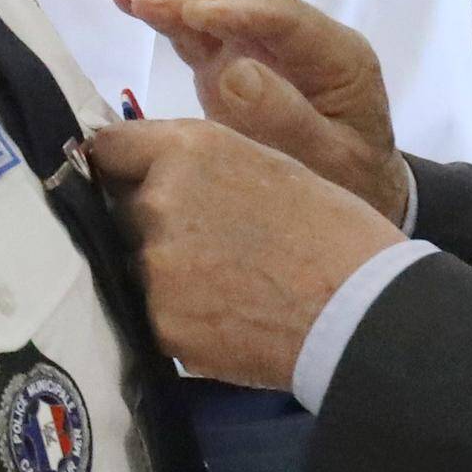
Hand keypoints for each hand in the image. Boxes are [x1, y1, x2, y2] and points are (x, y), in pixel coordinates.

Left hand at [80, 114, 407, 387]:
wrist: (362, 307)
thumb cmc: (331, 229)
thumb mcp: (264, 163)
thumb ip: (199, 165)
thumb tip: (152, 176)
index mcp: (187, 149)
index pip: (110, 149)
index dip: (119, 168)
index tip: (127, 183)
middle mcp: (158, 199)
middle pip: (119, 210)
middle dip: (145, 223)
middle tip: (201, 245)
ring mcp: (155, 265)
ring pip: (134, 265)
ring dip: (162, 272)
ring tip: (220, 286)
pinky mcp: (161, 322)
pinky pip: (152, 314)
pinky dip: (178, 316)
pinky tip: (223, 318)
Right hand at [114, 0, 405, 217]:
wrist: (358, 195)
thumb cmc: (351, 182)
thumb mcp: (332, 163)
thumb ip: (289, 120)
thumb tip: (235, 72)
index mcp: (336, 55)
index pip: (283, 15)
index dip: (234, 10)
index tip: (187, 14)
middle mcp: (299, 39)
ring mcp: (263, 47)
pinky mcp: (233, 62)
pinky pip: (198, 29)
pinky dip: (164, 13)